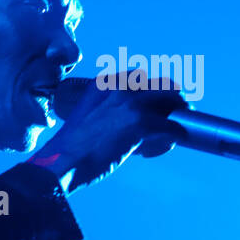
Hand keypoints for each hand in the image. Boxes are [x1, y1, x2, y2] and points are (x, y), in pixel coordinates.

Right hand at [32, 70, 187, 193]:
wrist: (61, 163)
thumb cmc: (69, 150)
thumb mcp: (85, 119)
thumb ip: (106, 112)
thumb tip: (127, 122)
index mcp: (104, 85)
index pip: (140, 77)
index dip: (153, 90)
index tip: (158, 102)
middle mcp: (120, 88)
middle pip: (163, 85)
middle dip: (174, 99)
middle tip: (178, 113)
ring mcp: (132, 104)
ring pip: (173, 102)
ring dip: (177, 116)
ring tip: (174, 132)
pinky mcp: (142, 124)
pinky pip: (172, 128)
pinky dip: (173, 138)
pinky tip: (161, 148)